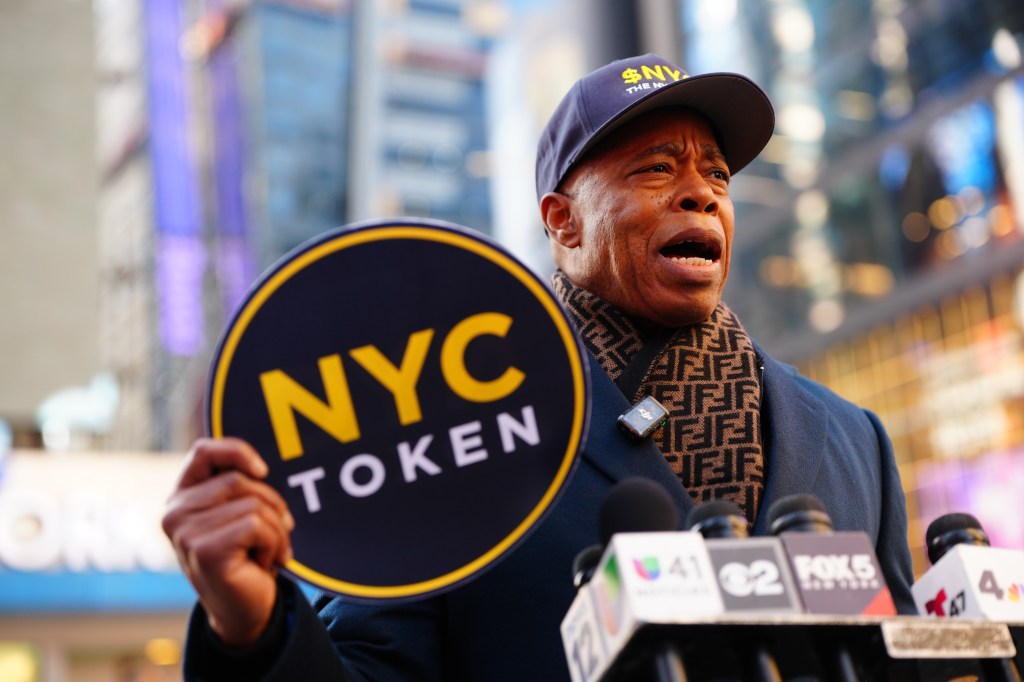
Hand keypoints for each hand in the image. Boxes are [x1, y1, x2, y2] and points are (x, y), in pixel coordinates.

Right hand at [162, 437, 294, 647]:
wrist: (245, 611)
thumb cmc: (246, 557)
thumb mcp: (239, 514)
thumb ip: (240, 488)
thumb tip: (259, 468)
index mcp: (182, 497)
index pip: (204, 451)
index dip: (237, 451)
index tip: (262, 471)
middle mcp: (175, 513)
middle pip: (240, 480)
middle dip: (271, 505)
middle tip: (271, 535)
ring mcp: (186, 533)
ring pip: (254, 504)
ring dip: (275, 530)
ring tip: (265, 553)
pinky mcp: (204, 551)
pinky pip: (257, 526)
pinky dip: (273, 544)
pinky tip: (262, 564)